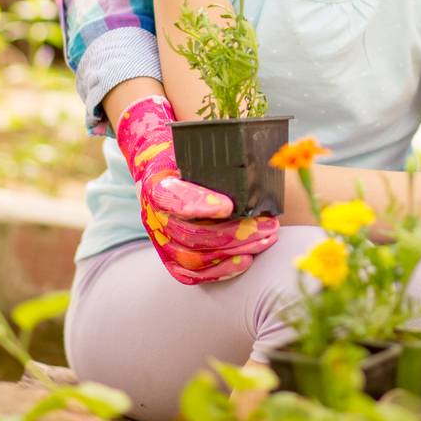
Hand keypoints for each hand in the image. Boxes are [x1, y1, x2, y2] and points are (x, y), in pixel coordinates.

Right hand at [116, 95, 279, 284]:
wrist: (160, 169)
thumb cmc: (184, 155)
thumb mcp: (193, 147)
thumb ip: (216, 156)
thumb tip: (256, 160)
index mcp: (157, 183)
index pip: (172, 197)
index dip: (199, 204)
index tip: (229, 206)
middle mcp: (152, 215)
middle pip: (189, 233)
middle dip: (233, 233)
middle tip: (268, 226)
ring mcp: (159, 239)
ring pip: (193, 256)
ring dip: (233, 251)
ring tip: (266, 239)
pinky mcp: (168, 256)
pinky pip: (190, 273)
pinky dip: (219, 271)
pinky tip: (245, 260)